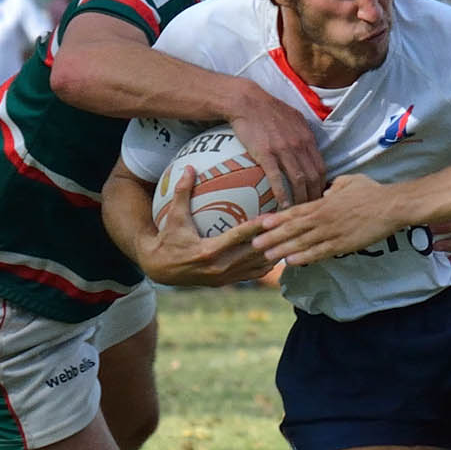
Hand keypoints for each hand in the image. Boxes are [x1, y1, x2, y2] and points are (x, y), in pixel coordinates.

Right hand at [143, 167, 278, 285]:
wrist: (160, 268)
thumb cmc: (168, 239)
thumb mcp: (174, 216)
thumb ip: (182, 192)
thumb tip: (188, 167)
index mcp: (209, 250)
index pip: (239, 237)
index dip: (257, 228)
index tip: (272, 217)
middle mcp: (220, 267)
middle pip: (254, 253)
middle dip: (272, 241)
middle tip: (289, 226)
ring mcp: (225, 277)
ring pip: (257, 266)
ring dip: (274, 253)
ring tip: (290, 239)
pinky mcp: (227, 282)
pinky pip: (253, 274)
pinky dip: (266, 264)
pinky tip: (278, 252)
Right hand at [228, 85, 325, 208]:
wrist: (246, 101)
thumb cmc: (269, 109)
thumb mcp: (294, 117)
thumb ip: (304, 134)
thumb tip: (309, 147)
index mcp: (307, 138)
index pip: (322, 167)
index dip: (323, 185)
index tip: (320, 197)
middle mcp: (299, 145)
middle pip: (314, 177)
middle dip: (316, 197)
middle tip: (312, 210)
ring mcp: (283, 150)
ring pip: (299, 181)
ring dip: (301, 199)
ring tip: (299, 213)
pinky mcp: (266, 154)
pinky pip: (277, 179)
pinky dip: (282, 195)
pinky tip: (283, 205)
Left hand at [254, 174, 398, 265]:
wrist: (391, 206)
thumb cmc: (372, 192)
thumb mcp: (350, 181)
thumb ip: (334, 186)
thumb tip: (326, 191)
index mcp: (324, 202)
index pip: (295, 211)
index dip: (276, 218)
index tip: (260, 223)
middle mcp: (324, 218)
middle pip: (293, 228)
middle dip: (272, 237)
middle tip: (254, 243)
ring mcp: (332, 232)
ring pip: (303, 242)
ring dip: (283, 249)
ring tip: (267, 256)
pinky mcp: (343, 244)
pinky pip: (320, 252)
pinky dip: (305, 257)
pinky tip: (292, 262)